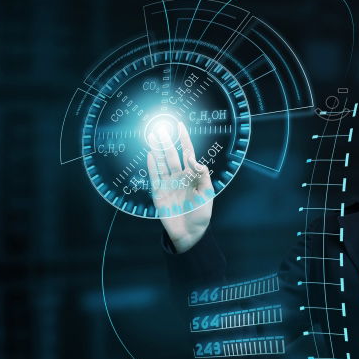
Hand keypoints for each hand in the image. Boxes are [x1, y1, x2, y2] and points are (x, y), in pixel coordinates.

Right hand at [146, 121, 213, 252]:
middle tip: (160, 128)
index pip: (187, 152)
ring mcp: (168, 184)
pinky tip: (151, 155)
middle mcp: (179, 177)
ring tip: (152, 136)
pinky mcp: (159, 193)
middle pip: (172, 155)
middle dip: (166, 141)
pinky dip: (152, 166)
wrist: (190, 233)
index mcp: (192, 175)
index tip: (179, 125)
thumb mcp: (207, 193)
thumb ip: (202, 175)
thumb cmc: (201, 213)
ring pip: (162, 163)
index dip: (183, 139)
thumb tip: (193, 159)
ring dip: (157, 150)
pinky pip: (154, 177)